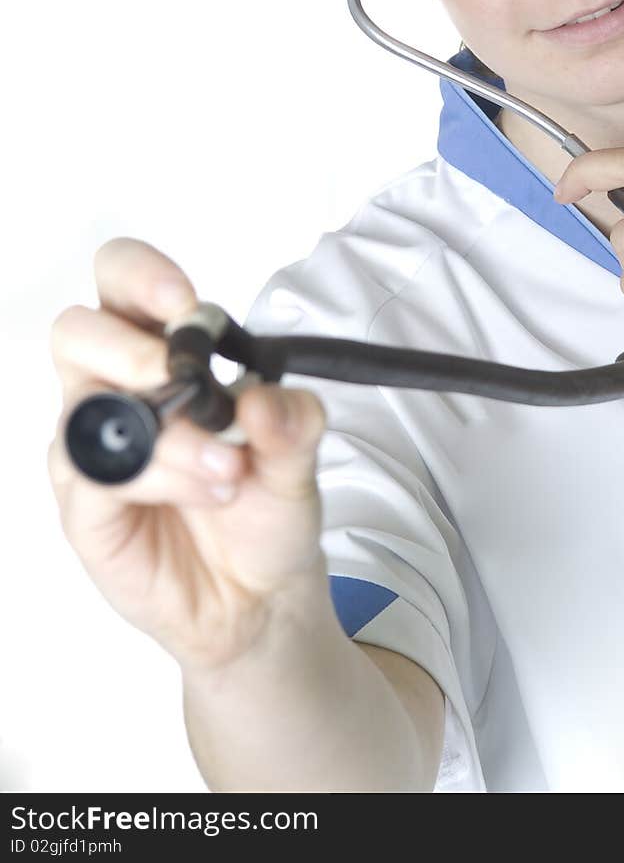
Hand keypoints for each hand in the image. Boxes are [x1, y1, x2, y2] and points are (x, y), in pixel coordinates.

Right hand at [48, 238, 326, 672]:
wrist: (261, 594)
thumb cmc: (266, 505)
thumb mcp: (301, 456)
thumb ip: (293, 420)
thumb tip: (264, 398)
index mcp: (158, 350)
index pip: (119, 281)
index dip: (139, 275)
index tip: (184, 303)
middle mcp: (115, 389)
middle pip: (76, 330)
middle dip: (130, 348)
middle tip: (186, 380)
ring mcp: (95, 449)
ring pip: (89, 407)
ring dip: (168, 433)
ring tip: (230, 469)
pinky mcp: (87, 508)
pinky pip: (98, 476)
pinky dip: (160, 478)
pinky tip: (207, 490)